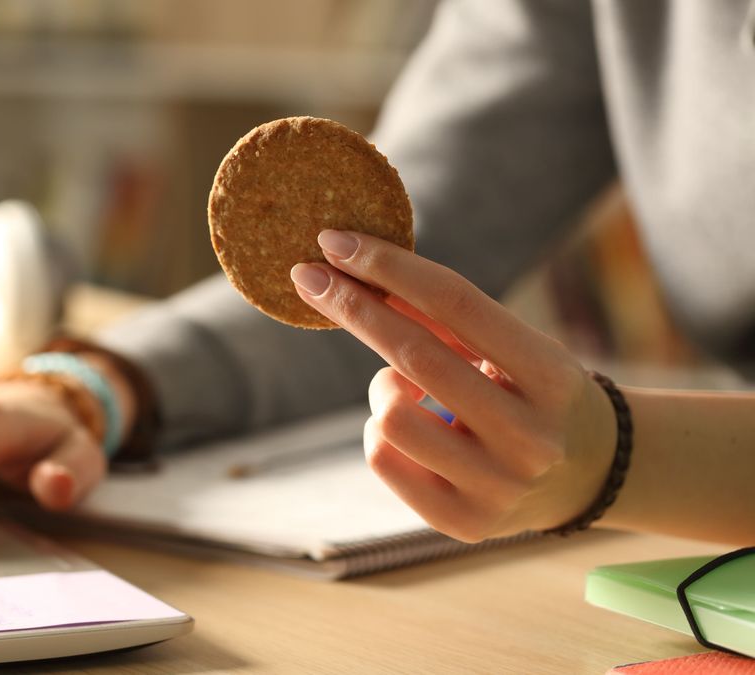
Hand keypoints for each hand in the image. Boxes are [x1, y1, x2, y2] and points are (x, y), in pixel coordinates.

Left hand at [290, 230, 616, 540]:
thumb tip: (353, 270)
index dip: (389, 266)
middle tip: (308, 275)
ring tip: (411, 391)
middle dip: (352, 306)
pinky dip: (381, 430)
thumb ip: (440, 316)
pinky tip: (413, 430)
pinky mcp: (464, 523)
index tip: (336, 241)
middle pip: (414, 354)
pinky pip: (381, 457)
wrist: (588, 475)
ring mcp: (499, 487)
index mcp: (551, 376)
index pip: (456, 303)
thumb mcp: (510, 346)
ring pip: (389, 414)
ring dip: (383, 388)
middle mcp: (531, 437)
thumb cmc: (532, 391)